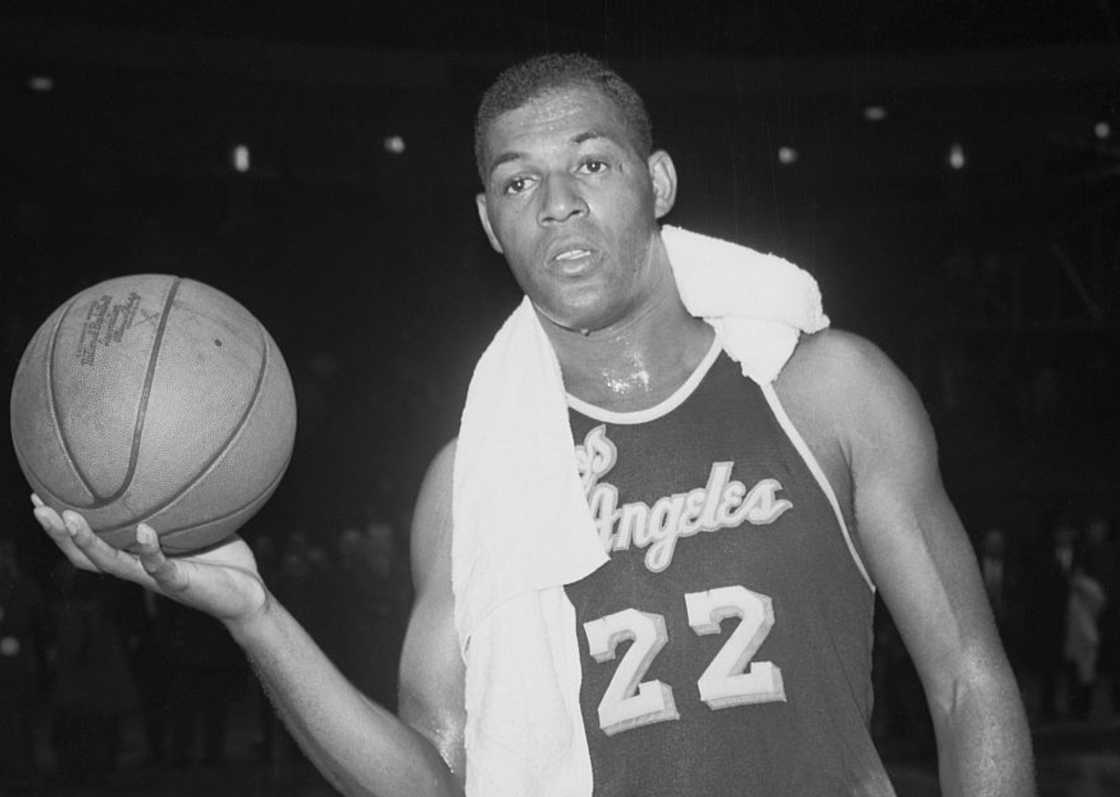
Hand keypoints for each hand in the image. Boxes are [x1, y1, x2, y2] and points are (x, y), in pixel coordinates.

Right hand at [32, 494, 268, 626]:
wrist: (249, 596)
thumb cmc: (223, 560)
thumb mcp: (201, 524)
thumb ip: (186, 501)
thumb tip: (181, 458)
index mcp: (137, 556)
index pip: (89, 543)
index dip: (62, 525)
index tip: (41, 494)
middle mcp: (139, 568)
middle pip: (85, 556)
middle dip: (58, 533)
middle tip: (38, 505)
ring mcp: (156, 578)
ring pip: (111, 564)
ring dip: (88, 543)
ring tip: (70, 518)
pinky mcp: (181, 583)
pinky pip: (160, 567)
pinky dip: (150, 550)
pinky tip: (144, 530)